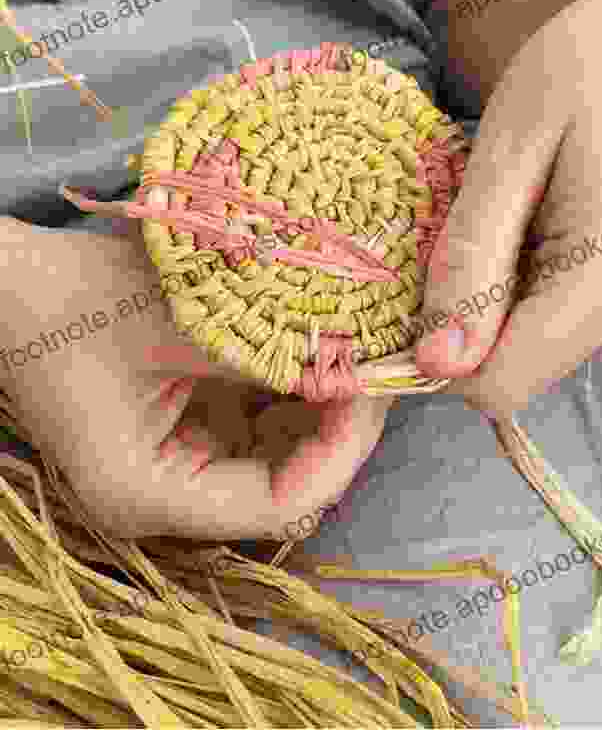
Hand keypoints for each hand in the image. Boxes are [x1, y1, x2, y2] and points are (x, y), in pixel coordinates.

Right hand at [0, 217, 391, 537]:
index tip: (374, 391)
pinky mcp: (179, 431)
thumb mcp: (178, 327)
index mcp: (149, 494)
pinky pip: (251, 426)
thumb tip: (359, 360)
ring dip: (317, 409)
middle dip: (335, 429)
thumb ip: (267, 354)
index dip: (338, 453)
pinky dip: (286, 392)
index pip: (276, 503)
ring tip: (357, 354)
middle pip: (281, 483)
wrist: (9, 283)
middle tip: (378, 367)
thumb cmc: (75, 302)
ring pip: (273, 454)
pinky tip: (316, 352)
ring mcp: (172, 465)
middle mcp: (164, 497)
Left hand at [415, 0, 601, 416]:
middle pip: (525, 361)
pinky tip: (570, 216)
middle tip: (502, 219)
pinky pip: (584, 316)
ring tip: (543, 207)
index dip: (445, 356)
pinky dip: (558, 279)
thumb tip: (435, 363)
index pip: (500, 386)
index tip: (430, 292)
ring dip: (524, 287)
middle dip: (488, 305)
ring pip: (553, 339)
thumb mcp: (508, 152)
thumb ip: (473, 259)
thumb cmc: (582, 67)